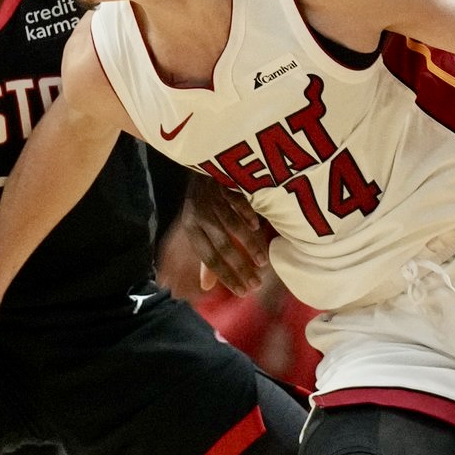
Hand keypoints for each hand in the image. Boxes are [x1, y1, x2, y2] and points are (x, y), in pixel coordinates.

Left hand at [179, 175, 270, 295]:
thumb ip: (206, 257)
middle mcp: (200, 215)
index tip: (244, 291)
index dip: (226, 276)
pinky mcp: (225, 183)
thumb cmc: (202, 204)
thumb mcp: (199, 229)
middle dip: (240, 267)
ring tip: (263, 263)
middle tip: (257, 284)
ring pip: (232, 226)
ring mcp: (213, 199)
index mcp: (192, 229)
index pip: (209, 259)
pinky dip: (247, 215)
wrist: (200, 163)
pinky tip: (257, 228)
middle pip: (222, 246)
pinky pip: (238, 201)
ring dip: (249, 246)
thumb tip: (207, 287)